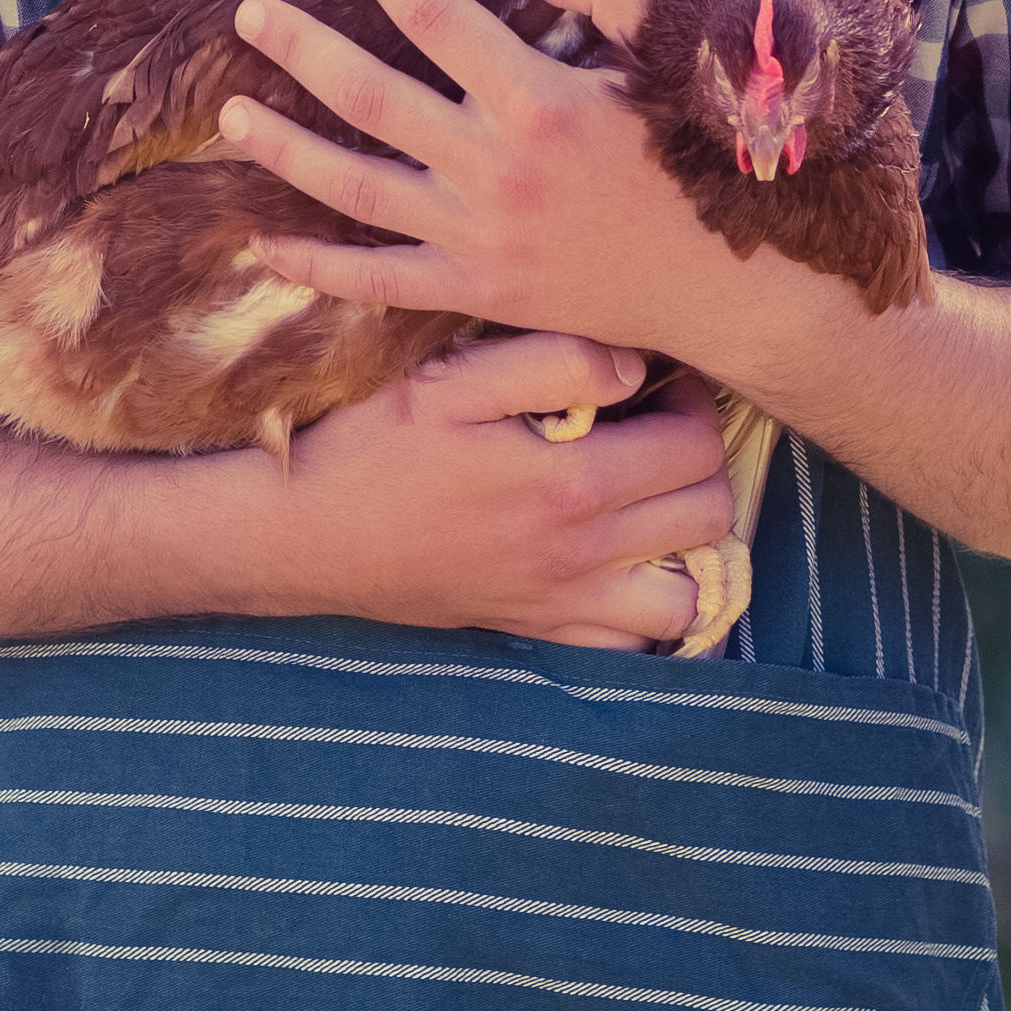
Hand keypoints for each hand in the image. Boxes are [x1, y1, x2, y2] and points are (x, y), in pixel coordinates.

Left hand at [217, 0, 783, 373]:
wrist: (722, 285)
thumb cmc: (695, 160)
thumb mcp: (666, 61)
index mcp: (541, 101)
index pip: (442, 20)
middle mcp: (497, 170)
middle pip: (371, 98)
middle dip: (301, 48)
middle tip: (250, 13)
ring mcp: (479, 239)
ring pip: (355, 187)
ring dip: (285, 148)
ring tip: (229, 115)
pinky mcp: (476, 295)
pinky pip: (378, 280)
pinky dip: (318, 263)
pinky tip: (265, 239)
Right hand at [247, 330, 727, 650]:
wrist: (301, 534)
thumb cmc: (372, 446)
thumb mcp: (451, 380)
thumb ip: (554, 363)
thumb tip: (636, 366)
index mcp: (569, 483)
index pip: (696, 446)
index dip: (693, 404)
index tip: (659, 386)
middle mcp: (579, 555)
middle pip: (709, 513)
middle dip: (700, 464)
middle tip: (658, 431)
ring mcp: (561, 604)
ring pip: (688, 594)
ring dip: (687, 545)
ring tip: (651, 500)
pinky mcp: (534, 633)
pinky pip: (627, 647)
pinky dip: (643, 611)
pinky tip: (620, 566)